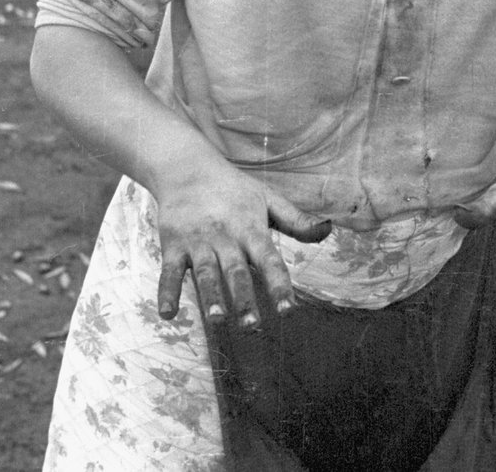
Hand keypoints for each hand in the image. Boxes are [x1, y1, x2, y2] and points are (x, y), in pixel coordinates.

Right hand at [154, 157, 330, 327]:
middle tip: (253, 328)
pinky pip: (170, 271)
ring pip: (205, 273)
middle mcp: (225, 237)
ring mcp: (198, 242)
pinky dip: (166, 291)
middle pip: (236, 271)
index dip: (279, 284)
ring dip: (211, 297)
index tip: (290, 310)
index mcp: (251, 229)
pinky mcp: (173, 244)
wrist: (187, 167)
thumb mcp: (267, 198)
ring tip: (218, 321)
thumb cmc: (233, 189)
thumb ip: (296, 220)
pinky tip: (167, 313)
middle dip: (244, 300)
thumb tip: (328, 230)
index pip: (269, 259)